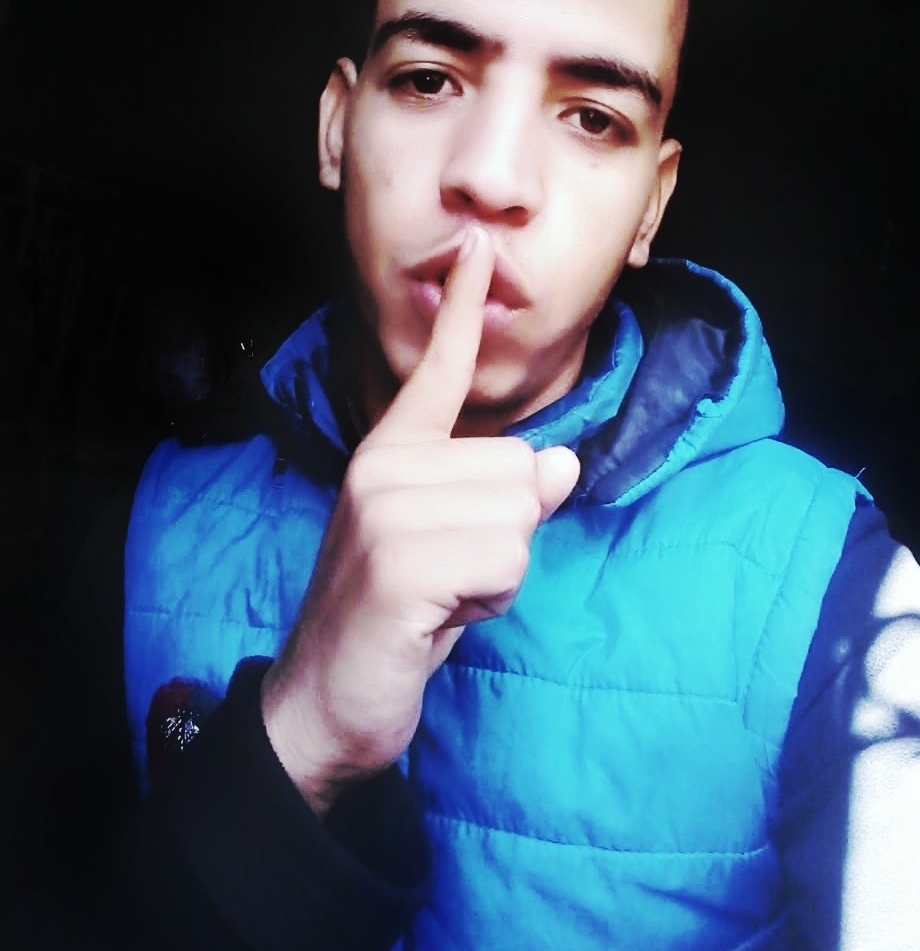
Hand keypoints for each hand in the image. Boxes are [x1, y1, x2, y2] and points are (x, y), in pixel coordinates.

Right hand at [260, 226, 579, 813]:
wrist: (326, 703)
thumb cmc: (398, 619)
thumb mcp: (456, 547)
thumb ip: (501, 498)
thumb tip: (562, 461)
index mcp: (391, 454)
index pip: (438, 372)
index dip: (463, 309)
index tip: (479, 247)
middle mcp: (383, 468)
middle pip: (518, 466)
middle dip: (505, 536)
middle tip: (447, 577)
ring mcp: (384, 512)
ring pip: (518, 515)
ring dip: (499, 573)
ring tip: (442, 598)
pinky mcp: (398, 563)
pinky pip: (506, 560)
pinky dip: (491, 601)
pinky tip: (439, 619)